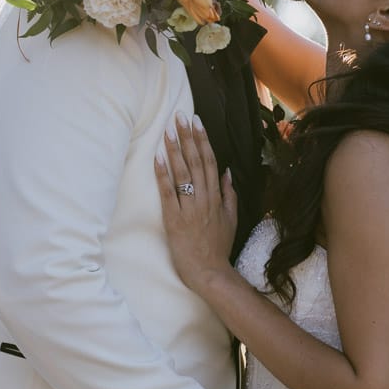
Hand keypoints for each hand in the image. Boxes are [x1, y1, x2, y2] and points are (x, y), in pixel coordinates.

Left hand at [155, 115, 237, 288]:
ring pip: (182, 173)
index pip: (210, 162)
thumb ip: (230, 194)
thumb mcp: (231, 219)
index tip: (197, 122)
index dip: (203, 140)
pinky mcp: (174, 219)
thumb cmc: (218, 247)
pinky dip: (163, 174)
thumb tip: (228, 171)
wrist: (209, 272)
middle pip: (196, 162)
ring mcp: (189, 209)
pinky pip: (168, 193)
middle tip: (180, 116)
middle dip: (188, 137)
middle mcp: (204, 199)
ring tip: (168, 130)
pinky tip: (157, 157)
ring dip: (175, 150)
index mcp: (217, 197)